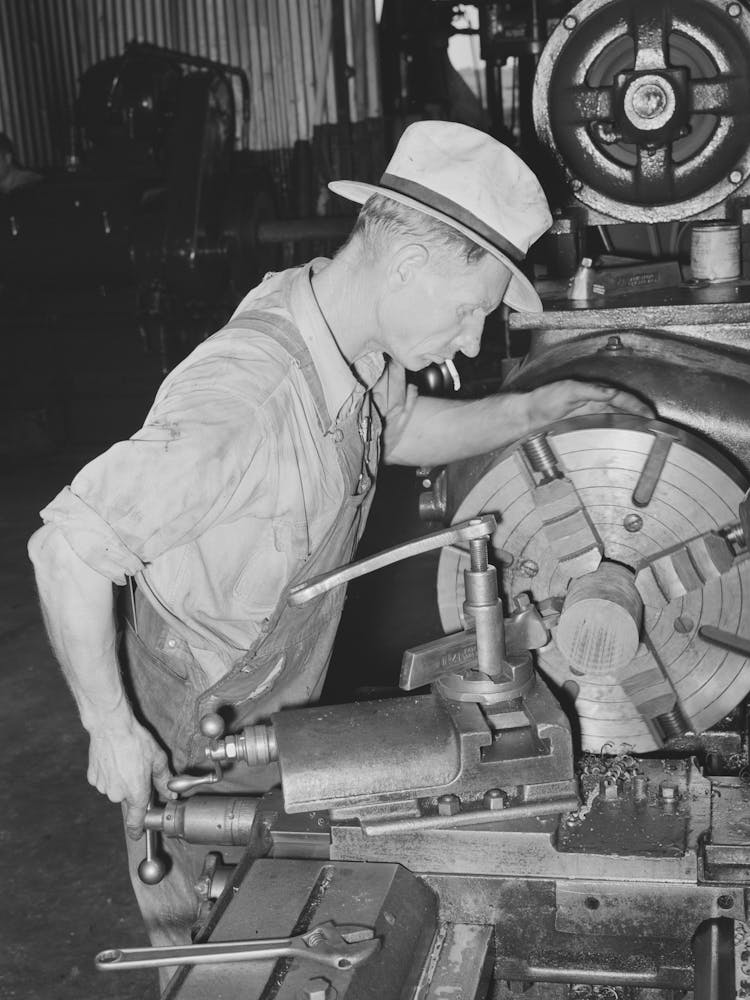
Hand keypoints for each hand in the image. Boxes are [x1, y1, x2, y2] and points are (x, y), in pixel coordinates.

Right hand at [87, 717, 175, 838]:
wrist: (111, 726)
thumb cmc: (135, 741)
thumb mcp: (157, 759)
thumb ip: (164, 780)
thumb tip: (170, 793)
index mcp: (136, 793)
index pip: (136, 821)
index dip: (137, 829)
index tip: (138, 834)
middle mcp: (118, 794)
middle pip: (128, 798)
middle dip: (134, 788)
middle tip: (138, 770)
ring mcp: (103, 787)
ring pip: (115, 789)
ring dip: (121, 780)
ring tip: (126, 761)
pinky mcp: (93, 778)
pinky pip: (104, 780)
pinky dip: (109, 774)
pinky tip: (114, 760)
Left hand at [524, 380, 653, 429]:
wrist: (527, 415)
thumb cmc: (543, 399)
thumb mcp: (569, 390)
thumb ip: (591, 391)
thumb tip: (611, 392)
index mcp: (593, 391)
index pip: (622, 397)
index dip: (637, 406)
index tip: (650, 415)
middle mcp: (592, 401)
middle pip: (622, 407)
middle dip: (639, 415)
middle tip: (654, 427)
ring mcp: (588, 413)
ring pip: (615, 417)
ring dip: (630, 423)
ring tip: (643, 433)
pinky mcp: (581, 424)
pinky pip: (604, 426)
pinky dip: (616, 430)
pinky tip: (620, 439)